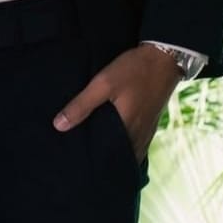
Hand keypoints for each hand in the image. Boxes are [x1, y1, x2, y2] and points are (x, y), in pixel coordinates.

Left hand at [53, 44, 180, 162]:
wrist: (163, 59)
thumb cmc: (133, 71)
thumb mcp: (103, 84)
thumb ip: (82, 105)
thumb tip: (58, 126)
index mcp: (127, 131)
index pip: (107, 159)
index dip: (93, 162)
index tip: (76, 163)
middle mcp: (139, 138)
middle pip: (117, 157)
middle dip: (101, 159)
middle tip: (80, 157)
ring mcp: (147, 132)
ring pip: (127, 151)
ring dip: (113, 152)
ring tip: (93, 148)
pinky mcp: (150, 124)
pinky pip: (134, 142)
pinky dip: (123, 144)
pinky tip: (111, 136)